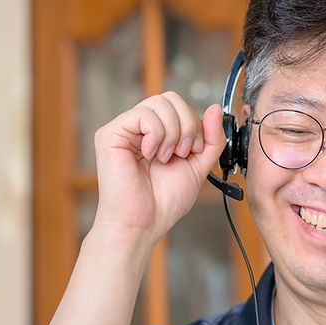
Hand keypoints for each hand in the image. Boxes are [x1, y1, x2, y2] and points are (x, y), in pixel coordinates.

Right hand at [92, 91, 224, 249]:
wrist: (142, 224)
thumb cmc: (163, 202)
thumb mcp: (198, 166)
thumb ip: (211, 139)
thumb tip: (216, 108)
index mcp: (156, 134)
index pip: (178, 106)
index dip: (193, 123)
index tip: (192, 151)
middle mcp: (138, 129)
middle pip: (169, 98)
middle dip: (186, 125)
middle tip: (181, 153)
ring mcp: (123, 129)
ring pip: (158, 103)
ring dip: (172, 132)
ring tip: (165, 158)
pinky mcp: (110, 134)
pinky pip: (143, 114)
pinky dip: (156, 135)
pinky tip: (151, 155)